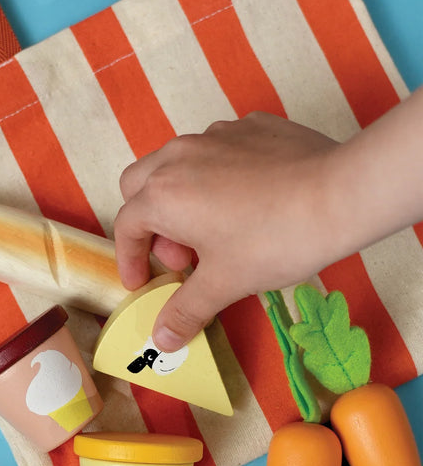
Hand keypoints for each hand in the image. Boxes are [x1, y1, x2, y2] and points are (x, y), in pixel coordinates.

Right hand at [114, 112, 340, 349]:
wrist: (340, 195)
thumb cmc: (275, 240)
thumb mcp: (225, 283)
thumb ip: (185, 310)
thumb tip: (161, 339)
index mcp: (163, 194)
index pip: (126, 226)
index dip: (131, 259)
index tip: (144, 282)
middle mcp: (180, 156)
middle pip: (140, 185)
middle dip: (150, 221)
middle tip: (182, 255)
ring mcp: (216, 134)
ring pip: (179, 162)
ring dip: (184, 196)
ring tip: (217, 230)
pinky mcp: (252, 126)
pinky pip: (220, 149)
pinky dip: (221, 174)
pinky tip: (250, 200)